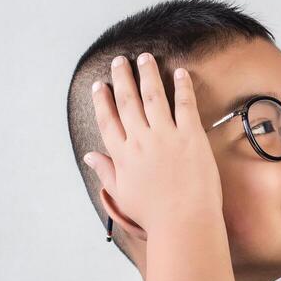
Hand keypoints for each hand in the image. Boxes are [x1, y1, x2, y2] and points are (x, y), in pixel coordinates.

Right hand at [83, 53, 224, 236]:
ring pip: (153, 96)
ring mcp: (166, 136)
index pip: (108, 119)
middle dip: (122, 78)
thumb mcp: (122, 194)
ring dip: (147, 74)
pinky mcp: (191, 136)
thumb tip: (89, 156)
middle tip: (119, 61)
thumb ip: (105, 171)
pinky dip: (182, 86)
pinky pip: (185, 104)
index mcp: (122, 155)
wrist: (184, 222)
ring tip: (144, 58)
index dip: (102, 100)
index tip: (100, 85)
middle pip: (127, 102)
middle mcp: (140, 141)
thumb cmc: (154, 214)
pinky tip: (180, 72)